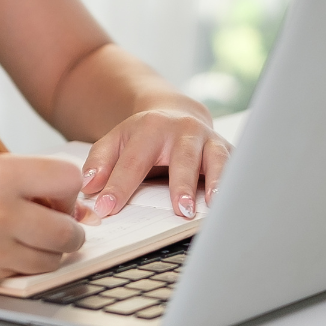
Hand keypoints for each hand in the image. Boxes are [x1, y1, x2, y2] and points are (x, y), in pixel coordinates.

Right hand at [0, 154, 85, 292]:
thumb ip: (17, 177)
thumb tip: (60, 195)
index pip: (68, 180)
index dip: (68, 189)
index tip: (57, 194)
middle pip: (69, 230)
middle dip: (66, 227)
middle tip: (51, 221)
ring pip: (51, 260)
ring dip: (47, 251)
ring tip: (24, 237)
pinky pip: (21, 276)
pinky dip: (19, 266)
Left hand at [80, 106, 230, 221]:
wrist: (177, 115)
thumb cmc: (144, 137)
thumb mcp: (116, 142)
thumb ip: (99, 162)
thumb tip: (87, 187)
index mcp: (151, 128)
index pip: (133, 161)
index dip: (119, 186)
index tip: (107, 209)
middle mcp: (184, 130)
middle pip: (182, 157)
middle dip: (180, 183)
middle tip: (178, 209)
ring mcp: (209, 139)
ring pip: (216, 159)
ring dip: (217, 181)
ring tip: (213, 204)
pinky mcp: (229, 151)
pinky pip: (237, 167)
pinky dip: (237, 183)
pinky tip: (235, 202)